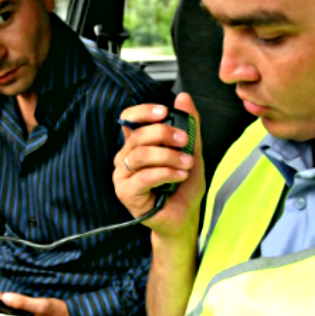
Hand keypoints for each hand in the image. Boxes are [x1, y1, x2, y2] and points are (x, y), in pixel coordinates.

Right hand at [114, 92, 205, 241]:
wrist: (184, 218)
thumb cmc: (182, 188)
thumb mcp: (191, 151)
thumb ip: (188, 126)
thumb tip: (183, 97)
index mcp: (137, 145)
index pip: (129, 119)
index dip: (143, 112)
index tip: (164, 112)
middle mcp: (126, 158)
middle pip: (138, 136)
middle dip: (164, 134)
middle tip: (184, 141)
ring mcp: (123, 176)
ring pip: (141, 155)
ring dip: (168, 157)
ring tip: (186, 164)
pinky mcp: (126, 193)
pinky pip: (144, 176)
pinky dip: (166, 173)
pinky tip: (180, 176)